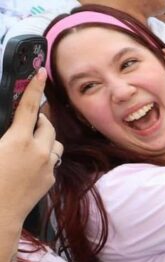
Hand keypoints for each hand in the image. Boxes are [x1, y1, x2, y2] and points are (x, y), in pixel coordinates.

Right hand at [0, 69, 58, 227]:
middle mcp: (38, 151)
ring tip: (29, 141)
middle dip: (38, 118)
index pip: (29, 107)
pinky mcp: (51, 180)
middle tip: (25, 120)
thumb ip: (2, 133)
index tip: (40, 72)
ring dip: (45, 137)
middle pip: (47, 124)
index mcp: (18, 140)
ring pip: (55, 142)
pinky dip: (45, 156)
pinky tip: (31, 162)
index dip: (34, 87)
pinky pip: (53, 160)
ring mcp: (48, 166)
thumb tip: (8, 128)